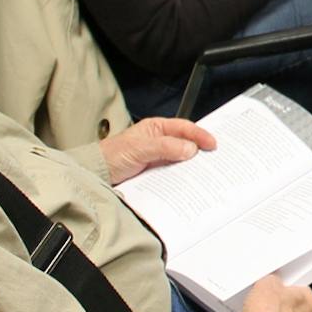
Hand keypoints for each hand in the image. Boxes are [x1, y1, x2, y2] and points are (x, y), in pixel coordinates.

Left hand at [101, 117, 216, 183]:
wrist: (96, 175)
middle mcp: (159, 142)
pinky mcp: (155, 174)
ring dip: (191, 166)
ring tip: (205, 172)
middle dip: (200, 150)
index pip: (184, 128)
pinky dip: (181, 178)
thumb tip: (190, 149)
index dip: (200, 135)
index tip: (212, 144)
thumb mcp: (140, 148)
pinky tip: (188, 183)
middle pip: (185, 144)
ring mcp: (157, 158)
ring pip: (180, 160)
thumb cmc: (112, 155)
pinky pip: (172, 174)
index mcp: (156, 129)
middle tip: (215, 158)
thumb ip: (165, 147)